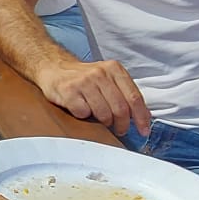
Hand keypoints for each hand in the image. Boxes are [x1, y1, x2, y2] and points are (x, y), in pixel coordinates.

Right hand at [35, 58, 150, 135]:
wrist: (55, 69)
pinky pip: (83, 114)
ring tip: (99, 120)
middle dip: (122, 125)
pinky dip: (84, 117)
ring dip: (103, 122)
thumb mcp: (108, 79)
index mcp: (114, 69)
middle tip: (120, 131)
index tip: (143, 130)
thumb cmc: (85, 78)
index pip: (134, 97)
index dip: (141, 117)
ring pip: (103, 114)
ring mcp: (84, 82)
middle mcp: (100, 73)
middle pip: (120, 108)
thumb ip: (125, 94)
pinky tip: (81, 110)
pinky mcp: (69, 91)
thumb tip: (143, 116)